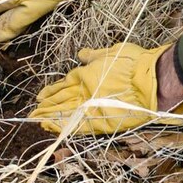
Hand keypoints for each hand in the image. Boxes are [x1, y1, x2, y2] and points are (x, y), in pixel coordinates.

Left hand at [30, 41, 182, 135]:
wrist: (150, 80)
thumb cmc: (134, 63)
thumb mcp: (111, 52)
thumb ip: (93, 56)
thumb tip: (82, 54)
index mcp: (86, 74)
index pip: (63, 85)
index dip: (51, 92)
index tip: (40, 97)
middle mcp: (84, 90)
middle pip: (60, 100)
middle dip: (46, 106)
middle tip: (32, 113)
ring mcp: (91, 106)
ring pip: (65, 113)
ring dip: (51, 117)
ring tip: (37, 121)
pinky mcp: (101, 121)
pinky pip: (78, 126)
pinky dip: (65, 127)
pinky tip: (53, 129)